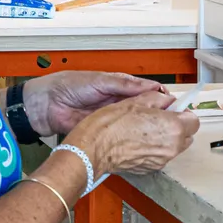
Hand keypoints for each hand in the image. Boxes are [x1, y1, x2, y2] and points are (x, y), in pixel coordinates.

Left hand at [23, 71, 172, 136]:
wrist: (46, 104)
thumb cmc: (69, 85)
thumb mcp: (100, 81)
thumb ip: (125, 85)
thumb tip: (151, 87)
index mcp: (120, 86)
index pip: (147, 92)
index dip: (161, 98)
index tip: (176, 105)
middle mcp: (119, 102)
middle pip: (145, 109)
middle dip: (158, 115)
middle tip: (174, 122)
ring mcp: (113, 117)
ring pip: (136, 123)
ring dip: (147, 127)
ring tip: (163, 132)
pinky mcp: (104, 131)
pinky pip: (122, 134)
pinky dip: (133, 137)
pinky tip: (144, 142)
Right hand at [64, 99, 198, 174]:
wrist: (93, 149)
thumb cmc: (111, 125)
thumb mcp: (137, 100)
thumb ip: (159, 99)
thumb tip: (168, 101)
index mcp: (172, 127)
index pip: (194, 120)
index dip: (183, 113)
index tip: (173, 110)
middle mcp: (171, 146)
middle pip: (187, 136)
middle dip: (177, 126)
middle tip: (159, 118)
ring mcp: (161, 160)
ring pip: (173, 147)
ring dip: (165, 138)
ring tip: (144, 130)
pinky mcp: (151, 168)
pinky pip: (160, 156)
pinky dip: (154, 149)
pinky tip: (137, 141)